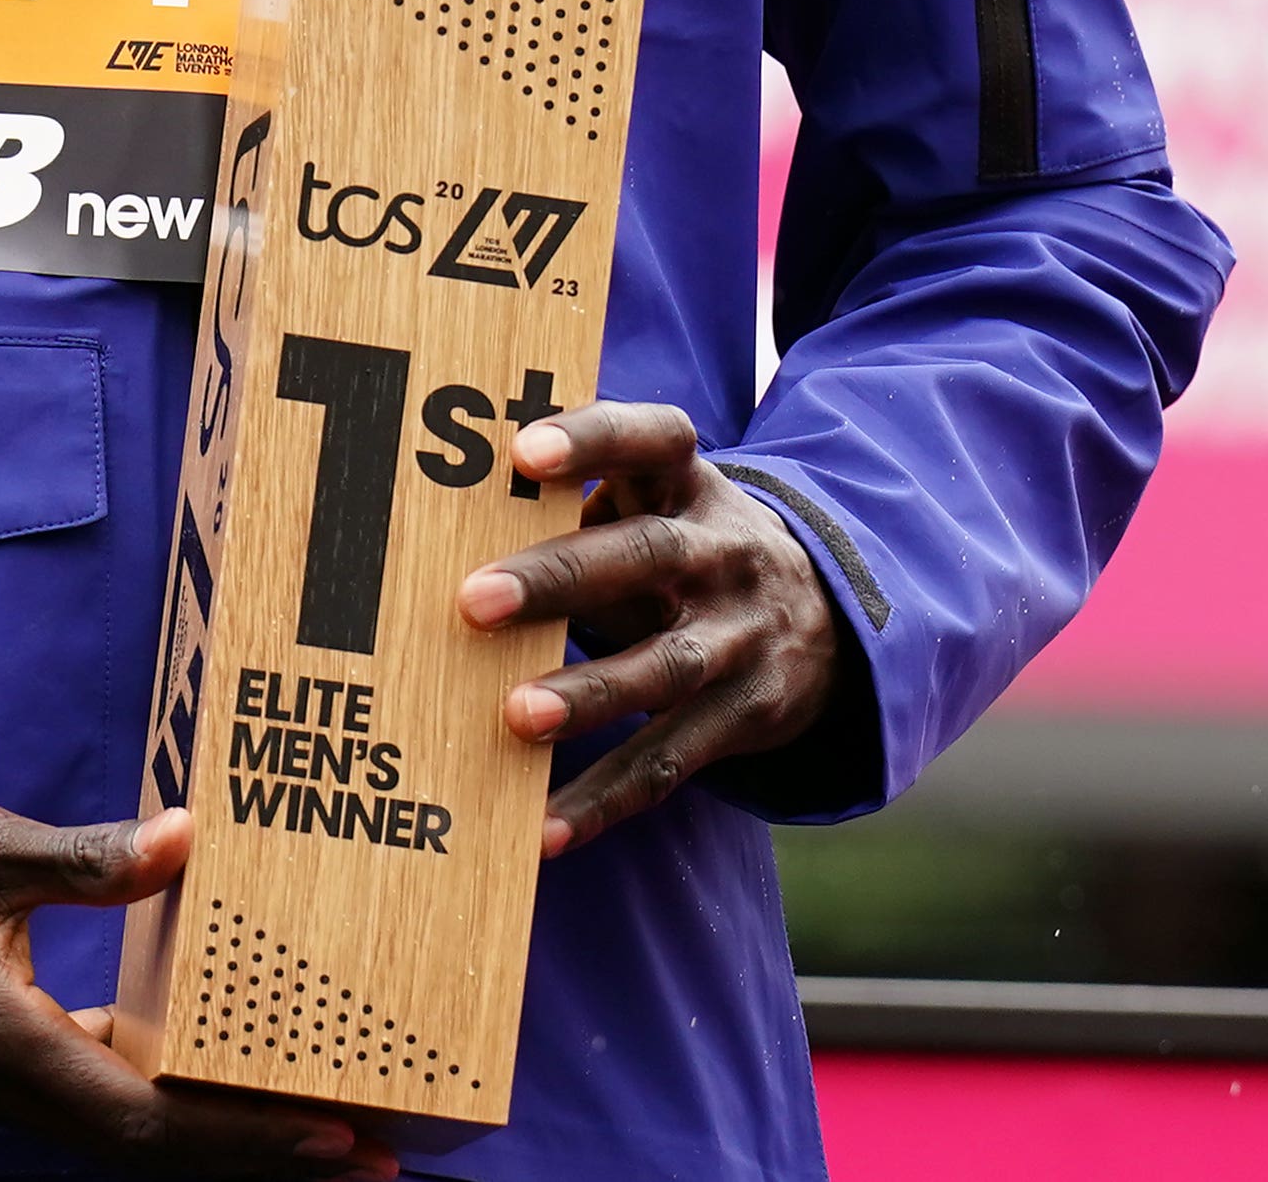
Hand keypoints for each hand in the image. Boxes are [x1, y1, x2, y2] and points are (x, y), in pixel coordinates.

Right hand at [0, 799, 398, 1174]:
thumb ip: (85, 858)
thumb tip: (189, 841)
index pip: (145, 1120)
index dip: (245, 1140)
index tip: (336, 1137)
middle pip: (147, 1151)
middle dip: (258, 1158)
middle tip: (370, 1151)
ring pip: (119, 1136)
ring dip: (215, 1141)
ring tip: (314, 1128)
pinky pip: (88, 1104)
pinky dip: (160, 1108)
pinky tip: (213, 1082)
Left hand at [456, 401, 842, 857]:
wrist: (828, 620)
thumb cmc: (685, 548)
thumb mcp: (658, 503)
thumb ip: (578, 501)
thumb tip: (439, 518)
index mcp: (689, 485)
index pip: (652, 438)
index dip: (592, 439)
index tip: (523, 450)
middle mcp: (721, 554)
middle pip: (645, 557)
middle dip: (559, 578)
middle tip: (473, 600)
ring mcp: (739, 637)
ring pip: (663, 667)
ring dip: (588, 694)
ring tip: (516, 717)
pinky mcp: (744, 716)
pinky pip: (669, 761)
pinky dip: (604, 800)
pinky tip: (543, 831)